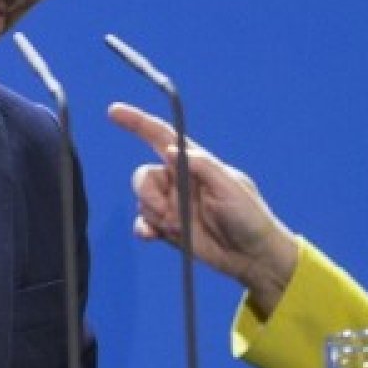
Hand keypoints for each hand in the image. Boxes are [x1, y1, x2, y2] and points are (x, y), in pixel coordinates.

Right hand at [108, 102, 298, 315]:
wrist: (252, 256)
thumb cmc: (249, 216)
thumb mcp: (231, 186)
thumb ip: (203, 166)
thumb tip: (170, 149)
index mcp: (195, 164)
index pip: (162, 136)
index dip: (138, 122)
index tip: (115, 111)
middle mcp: (180, 181)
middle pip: (145, 175)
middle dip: (146, 191)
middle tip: (163, 209)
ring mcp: (173, 205)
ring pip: (143, 200)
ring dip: (152, 213)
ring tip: (176, 226)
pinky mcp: (169, 229)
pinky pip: (144, 222)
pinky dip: (143, 228)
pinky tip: (152, 235)